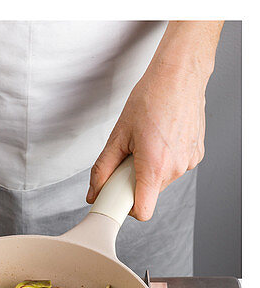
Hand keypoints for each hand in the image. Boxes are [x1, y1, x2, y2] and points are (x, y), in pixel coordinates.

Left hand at [87, 22, 220, 220]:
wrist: (181, 73)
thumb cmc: (152, 97)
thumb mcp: (118, 135)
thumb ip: (102, 169)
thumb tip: (93, 193)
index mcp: (154, 166)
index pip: (142, 212)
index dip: (128, 208)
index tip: (119, 198)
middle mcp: (176, 168)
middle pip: (149, 193)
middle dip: (136, 180)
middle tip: (132, 154)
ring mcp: (189, 161)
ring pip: (161, 180)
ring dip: (151, 168)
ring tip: (149, 140)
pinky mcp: (197, 153)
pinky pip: (175, 167)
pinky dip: (166, 158)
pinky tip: (163, 136)